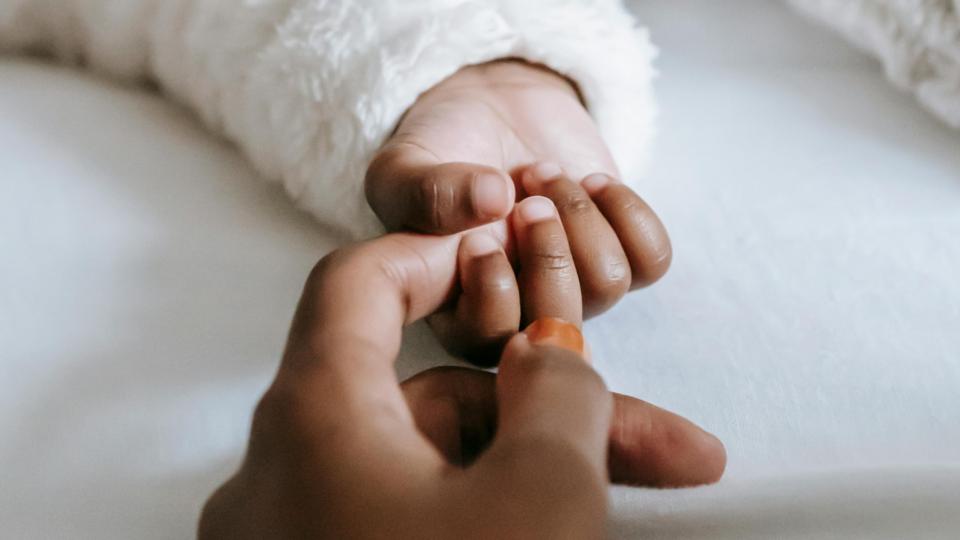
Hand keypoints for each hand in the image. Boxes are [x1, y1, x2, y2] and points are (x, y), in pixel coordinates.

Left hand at [199, 228, 723, 538]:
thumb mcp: (540, 499)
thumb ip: (558, 396)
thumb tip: (555, 354)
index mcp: (315, 419)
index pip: (360, 285)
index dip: (438, 253)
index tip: (504, 249)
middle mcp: (289, 474)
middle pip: (432, 398)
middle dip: (552, 411)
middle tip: (660, 443)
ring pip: (431, 470)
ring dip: (533, 473)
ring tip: (636, 499)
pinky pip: (411, 523)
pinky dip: (486, 518)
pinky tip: (563, 534)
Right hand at [364, 60, 670, 347]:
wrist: (493, 106)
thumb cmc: (441, 149)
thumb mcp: (406, 166)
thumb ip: (427, 191)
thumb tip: (493, 201)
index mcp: (459, 310)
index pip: (488, 343)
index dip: (494, 291)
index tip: (478, 236)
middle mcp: (522, 311)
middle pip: (559, 324)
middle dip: (548, 252)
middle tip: (526, 199)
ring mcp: (576, 286)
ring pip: (608, 286)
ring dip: (581, 217)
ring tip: (545, 173)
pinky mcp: (620, 253)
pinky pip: (652, 260)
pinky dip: (628, 212)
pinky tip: (592, 182)